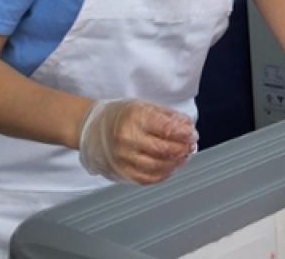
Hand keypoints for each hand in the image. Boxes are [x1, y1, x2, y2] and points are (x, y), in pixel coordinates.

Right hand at [77, 99, 196, 184]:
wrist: (92, 128)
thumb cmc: (122, 116)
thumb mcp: (145, 107)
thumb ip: (168, 117)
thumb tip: (188, 127)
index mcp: (135, 117)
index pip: (167, 128)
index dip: (185, 133)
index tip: (192, 134)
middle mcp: (128, 138)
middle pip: (164, 150)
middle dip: (183, 149)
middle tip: (190, 146)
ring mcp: (123, 157)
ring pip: (158, 167)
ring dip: (176, 163)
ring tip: (182, 157)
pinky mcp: (121, 171)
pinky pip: (146, 179)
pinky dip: (162, 175)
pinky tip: (169, 168)